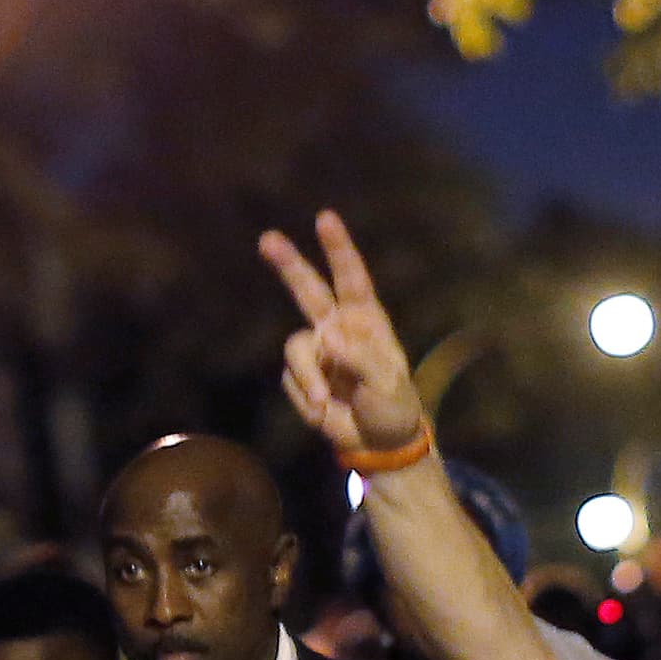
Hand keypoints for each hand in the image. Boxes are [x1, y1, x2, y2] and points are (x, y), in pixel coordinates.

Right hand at [259, 211, 426, 460]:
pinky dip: (306, 398)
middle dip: (289, 264)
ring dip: (308, 377)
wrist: (378, 441)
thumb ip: (360, 358)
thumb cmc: (393, 404)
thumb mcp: (388, 383)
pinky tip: (325, 412)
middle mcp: (338, 327)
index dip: (338, 248)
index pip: (352, 278)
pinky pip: (292, 379)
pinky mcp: (301, 376)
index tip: (325, 218)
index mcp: (367, 320)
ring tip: (325, 403)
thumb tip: (327, 339)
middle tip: (267, 239)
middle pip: (308, 290)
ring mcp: (317, 351)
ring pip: (295, 348)